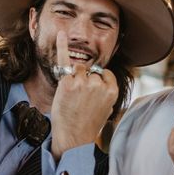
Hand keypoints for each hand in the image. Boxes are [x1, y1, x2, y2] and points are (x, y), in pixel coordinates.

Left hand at [51, 31, 117, 159]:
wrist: (73, 139)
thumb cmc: (87, 126)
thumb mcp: (105, 108)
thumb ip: (105, 92)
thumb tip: (101, 78)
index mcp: (112, 91)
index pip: (104, 73)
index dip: (95, 81)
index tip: (90, 91)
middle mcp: (99, 84)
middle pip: (90, 70)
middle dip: (83, 81)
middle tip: (78, 100)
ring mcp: (83, 82)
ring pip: (78, 68)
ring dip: (73, 78)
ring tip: (70, 97)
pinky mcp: (67, 83)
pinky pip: (64, 63)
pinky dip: (61, 48)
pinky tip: (61, 35)